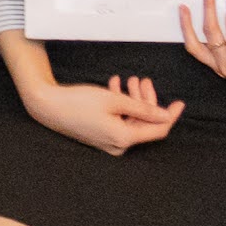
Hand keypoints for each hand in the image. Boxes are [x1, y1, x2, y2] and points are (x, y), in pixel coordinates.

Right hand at [30, 72, 182, 155]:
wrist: (46, 106)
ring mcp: (107, 142)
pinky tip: (115, 87)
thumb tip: (164, 115)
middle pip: (143, 123)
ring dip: (132, 100)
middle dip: (146, 101)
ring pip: (130, 120)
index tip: (179, 102)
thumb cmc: (79, 102)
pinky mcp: (98, 136)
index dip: (170, 115)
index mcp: (124, 138)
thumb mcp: (114, 100)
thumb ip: (143, 108)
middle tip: (143, 80)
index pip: (158, 130)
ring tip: (129, 80)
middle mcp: (117, 145)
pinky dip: (120, 106)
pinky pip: (118, 121)